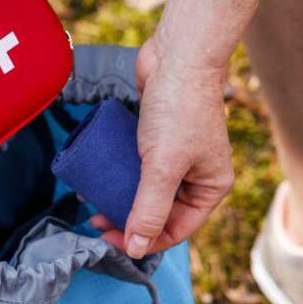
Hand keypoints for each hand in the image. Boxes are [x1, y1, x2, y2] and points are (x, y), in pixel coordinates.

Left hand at [90, 38, 234, 256]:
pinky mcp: (157, 139)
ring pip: (145, 190)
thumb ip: (149, 208)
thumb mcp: (163, 166)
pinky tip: (97, 176)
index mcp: (210, 187)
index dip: (143, 240)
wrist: (177, 55)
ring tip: (92, 200)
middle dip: (128, 219)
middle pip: (160, 212)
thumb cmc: (179, 108)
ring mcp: (177, 157)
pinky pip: (137, 166)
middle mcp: (197, 175)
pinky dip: (118, 173)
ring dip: (119, 198)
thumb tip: (137, 248)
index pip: (176, 229)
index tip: (109, 239)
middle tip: (96, 220)